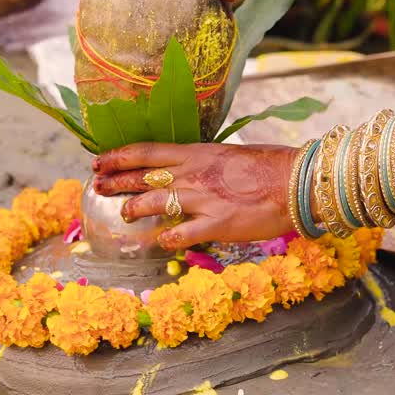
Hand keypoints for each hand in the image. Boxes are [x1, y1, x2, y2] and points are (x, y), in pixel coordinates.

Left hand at [92, 143, 298, 250]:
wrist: (296, 183)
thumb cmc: (271, 165)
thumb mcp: (230, 155)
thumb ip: (205, 163)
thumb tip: (190, 169)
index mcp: (197, 153)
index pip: (147, 152)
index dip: (119, 157)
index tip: (100, 161)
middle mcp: (193, 174)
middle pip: (142, 177)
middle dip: (116, 182)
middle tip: (97, 186)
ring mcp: (202, 200)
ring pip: (154, 204)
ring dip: (134, 210)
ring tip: (124, 215)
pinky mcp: (216, 225)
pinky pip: (181, 234)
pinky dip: (167, 239)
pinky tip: (160, 242)